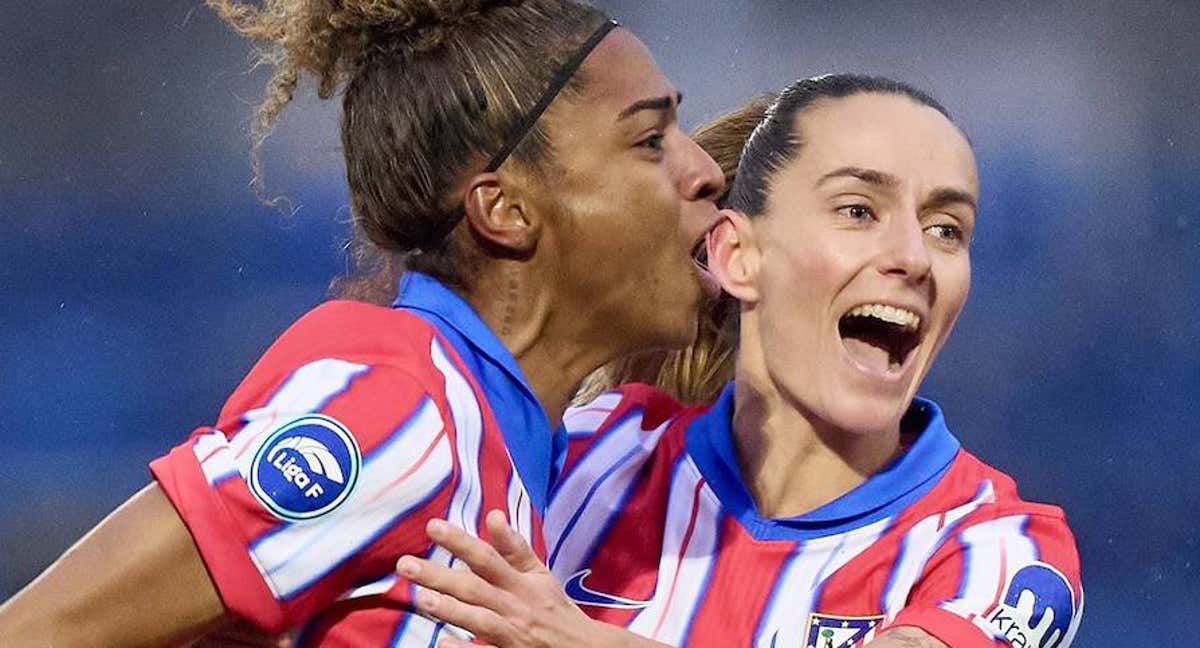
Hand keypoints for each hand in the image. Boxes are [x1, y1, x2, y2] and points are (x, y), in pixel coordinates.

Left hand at [396, 510, 598, 647]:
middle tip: (405, 564)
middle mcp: (517, 606)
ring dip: (453, 609)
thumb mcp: (541, 575)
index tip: (431, 526)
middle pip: (475, 587)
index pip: (487, 557)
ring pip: (481, 620)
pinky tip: (441, 643)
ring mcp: (514, 635)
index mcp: (523, 582)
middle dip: (440, 575)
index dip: (460, 541)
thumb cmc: (556, 609)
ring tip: (423, 598)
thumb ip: (515, 548)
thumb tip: (493, 515)